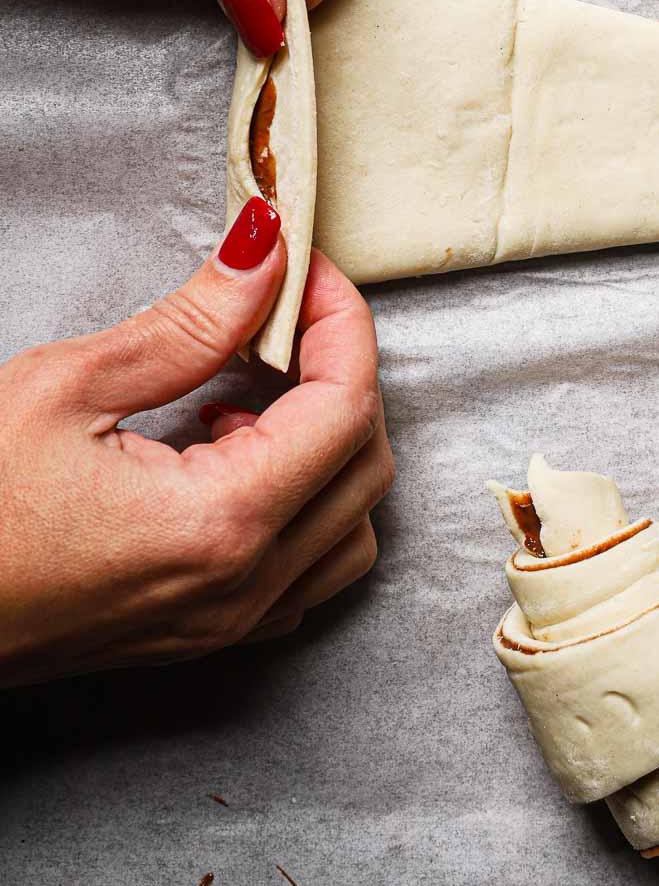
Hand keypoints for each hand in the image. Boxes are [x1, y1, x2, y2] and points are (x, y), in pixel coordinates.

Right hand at [0, 202, 393, 686]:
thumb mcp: (66, 390)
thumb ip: (190, 321)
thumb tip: (264, 251)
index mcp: (219, 526)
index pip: (346, 407)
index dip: (339, 319)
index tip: (306, 265)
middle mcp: (241, 588)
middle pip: (364, 463)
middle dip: (341, 369)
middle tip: (285, 307)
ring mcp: (225, 624)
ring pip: (347, 524)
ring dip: (326, 442)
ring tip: (251, 387)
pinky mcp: (200, 634)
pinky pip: (304, 569)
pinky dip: (301, 501)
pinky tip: (231, 451)